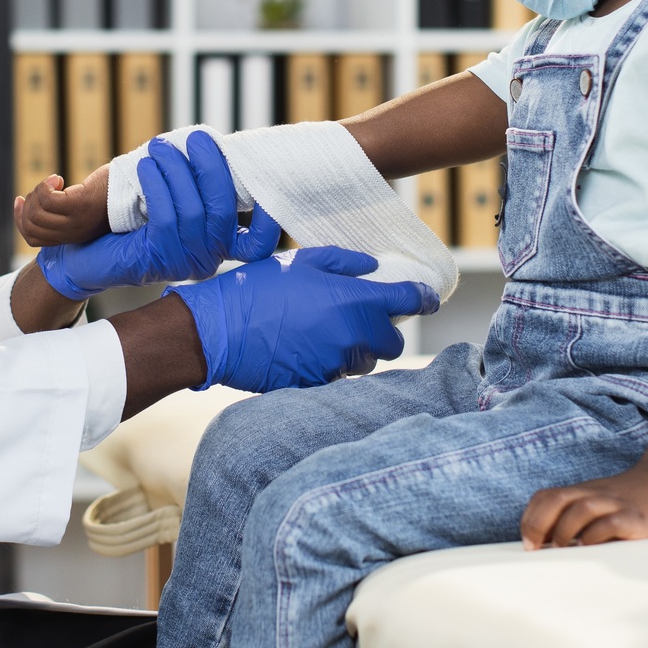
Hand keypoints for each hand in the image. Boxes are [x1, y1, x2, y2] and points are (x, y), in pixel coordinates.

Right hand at [17, 164, 110, 246]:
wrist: (135, 185)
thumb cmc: (110, 192)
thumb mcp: (83, 207)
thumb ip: (64, 213)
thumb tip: (34, 203)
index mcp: (72, 237)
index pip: (33, 239)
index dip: (20, 220)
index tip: (19, 199)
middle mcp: (73, 234)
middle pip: (31, 226)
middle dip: (27, 204)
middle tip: (42, 188)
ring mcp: (77, 221)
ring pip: (36, 214)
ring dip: (36, 193)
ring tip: (52, 183)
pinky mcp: (81, 205)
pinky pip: (48, 200)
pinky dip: (45, 186)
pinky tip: (57, 178)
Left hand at [37, 133, 279, 299]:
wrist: (86, 252)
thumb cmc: (131, 220)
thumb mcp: (171, 199)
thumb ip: (195, 183)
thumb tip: (211, 146)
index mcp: (219, 246)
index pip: (256, 245)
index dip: (268, 224)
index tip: (266, 193)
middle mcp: (207, 259)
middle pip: (223, 211)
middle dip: (211, 168)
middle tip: (196, 137)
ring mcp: (183, 262)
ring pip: (192, 211)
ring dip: (177, 171)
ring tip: (159, 147)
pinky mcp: (156, 258)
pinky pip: (166, 217)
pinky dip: (158, 186)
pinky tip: (146, 167)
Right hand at [169, 246, 438, 392]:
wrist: (219, 332)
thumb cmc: (259, 289)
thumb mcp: (302, 262)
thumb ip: (345, 263)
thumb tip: (373, 269)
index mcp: (357, 302)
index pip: (410, 301)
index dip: (424, 297)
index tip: (428, 298)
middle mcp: (355, 337)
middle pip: (391, 341)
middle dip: (381, 329)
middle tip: (357, 314)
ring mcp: (337, 366)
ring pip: (364, 360)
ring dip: (355, 348)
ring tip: (322, 331)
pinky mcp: (318, 385)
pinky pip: (337, 376)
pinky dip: (329, 364)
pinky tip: (303, 348)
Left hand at [519, 466, 647, 548]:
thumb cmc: (624, 503)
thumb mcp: (595, 504)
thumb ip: (574, 518)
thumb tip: (545, 548)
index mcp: (581, 492)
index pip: (545, 497)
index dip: (530, 518)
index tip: (528, 543)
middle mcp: (594, 494)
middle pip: (557, 499)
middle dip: (539, 524)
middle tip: (535, 549)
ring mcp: (614, 504)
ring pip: (581, 508)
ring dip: (565, 530)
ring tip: (562, 549)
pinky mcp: (635, 518)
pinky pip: (610, 524)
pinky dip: (595, 536)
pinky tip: (591, 548)